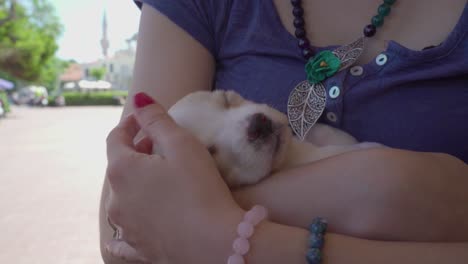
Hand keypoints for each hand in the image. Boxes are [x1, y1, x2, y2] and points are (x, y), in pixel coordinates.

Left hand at [105, 93, 243, 262]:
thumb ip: (156, 118)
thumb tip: (137, 98)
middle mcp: (116, 200)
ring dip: (136, 182)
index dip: (130, 124)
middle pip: (119, 167)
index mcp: (122, 170)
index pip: (116, 138)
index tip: (144, 118)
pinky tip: (134, 223)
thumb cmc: (200, 189)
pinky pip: (123, 236)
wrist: (216, 244)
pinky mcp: (138, 248)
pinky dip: (129, 222)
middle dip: (136, 151)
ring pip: (123, 197)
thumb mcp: (181, 144)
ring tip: (158, 177)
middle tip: (157, 145)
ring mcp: (125, 227)